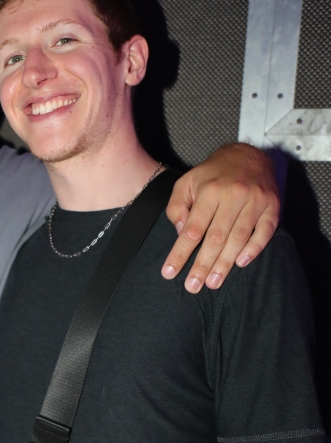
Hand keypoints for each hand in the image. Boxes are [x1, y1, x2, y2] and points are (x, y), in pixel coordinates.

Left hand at [162, 144, 279, 291]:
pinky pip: (265, 231)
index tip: (169, 272)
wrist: (248, 155)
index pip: (192, 229)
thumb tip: (180, 234)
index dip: (180, 253)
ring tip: (213, 283)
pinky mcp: (272, 206)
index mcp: (209, 191)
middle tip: (192, 287)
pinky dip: (254, 248)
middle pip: (215, 238)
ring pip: (238, 237)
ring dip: (225, 263)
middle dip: (202, 265)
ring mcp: (255, 201)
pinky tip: (241, 263)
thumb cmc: (213, 175)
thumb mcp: (186, 183)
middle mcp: (233, 195)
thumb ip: (177, 207)